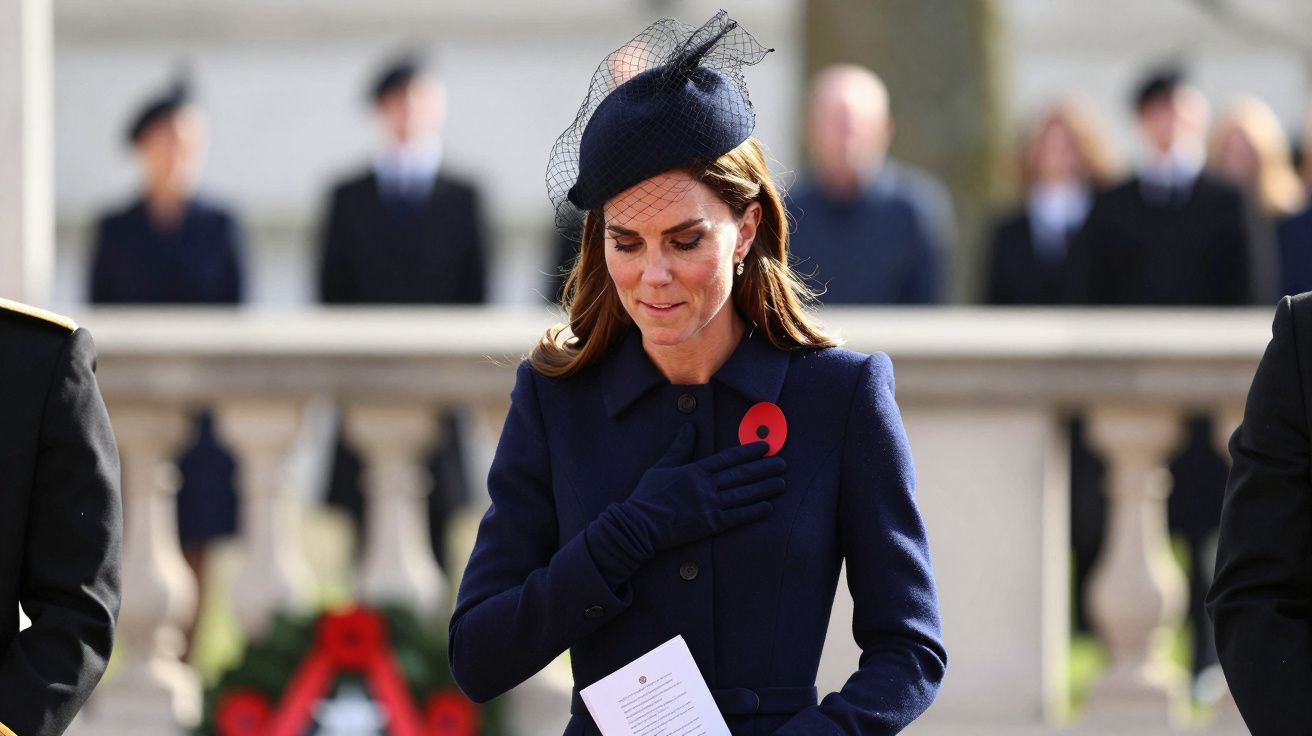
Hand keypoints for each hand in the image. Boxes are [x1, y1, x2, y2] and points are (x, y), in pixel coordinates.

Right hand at [623, 423, 785, 551]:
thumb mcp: (661, 467)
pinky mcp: (710, 524)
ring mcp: (709, 506)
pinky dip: (753, 512)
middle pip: (741, 475)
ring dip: (764, 488)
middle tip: (782, 464)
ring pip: (743, 494)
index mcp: (694, 471)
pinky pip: (737, 517)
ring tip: (781, 483)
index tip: (764, 447)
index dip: (748, 452)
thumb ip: (679, 448)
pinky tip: (768, 507)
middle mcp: (706, 487)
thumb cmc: (648, 496)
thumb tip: (690, 427)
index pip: (728, 458)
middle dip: (764, 468)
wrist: (639, 525)